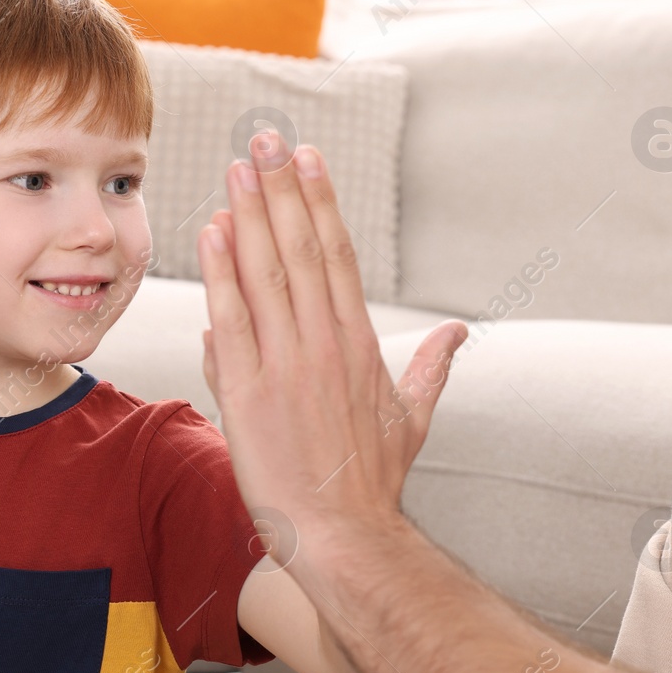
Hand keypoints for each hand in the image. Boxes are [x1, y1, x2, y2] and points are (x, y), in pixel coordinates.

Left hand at [197, 132, 467, 559]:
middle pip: (303, 249)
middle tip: (267, 138)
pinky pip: (232, 321)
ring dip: (251, 215)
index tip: (307, 159)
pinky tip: (213, 232)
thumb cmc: (375, 481)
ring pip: (268, 274)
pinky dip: (221, 274)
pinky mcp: (248, 392)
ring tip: (239, 167)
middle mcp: (325, 343)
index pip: (338, 255)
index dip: (320, 202)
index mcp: (359, 343)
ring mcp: (286, 366)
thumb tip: (458, 333)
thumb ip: (431, 367)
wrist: (344, 534)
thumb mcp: (415, 418)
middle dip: (283, 189)